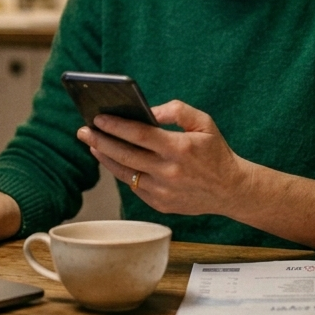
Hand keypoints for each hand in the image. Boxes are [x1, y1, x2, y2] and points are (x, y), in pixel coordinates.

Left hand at [76, 99, 249, 216]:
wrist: (231, 190)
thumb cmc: (216, 152)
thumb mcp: (204, 123)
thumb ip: (177, 110)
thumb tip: (149, 111)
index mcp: (180, 149)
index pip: (139, 135)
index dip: (116, 126)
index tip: (98, 118)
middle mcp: (169, 172)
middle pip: (125, 155)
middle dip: (100, 141)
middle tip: (83, 130)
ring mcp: (163, 191)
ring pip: (125, 173)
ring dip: (105, 157)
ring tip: (92, 143)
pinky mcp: (160, 204)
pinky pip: (134, 186)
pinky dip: (121, 171)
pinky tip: (111, 159)